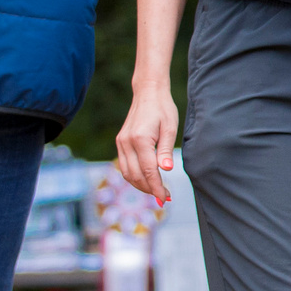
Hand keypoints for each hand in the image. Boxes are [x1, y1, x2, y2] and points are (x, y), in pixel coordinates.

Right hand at [116, 84, 180, 202]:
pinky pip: (125, 165)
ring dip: (141, 185)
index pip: (149, 171)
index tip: (166, 198)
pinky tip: (147, 179)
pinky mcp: (120, 142)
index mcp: (140, 139)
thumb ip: (167, 150)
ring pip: (127, 173)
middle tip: (165, 196)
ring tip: (157, 190)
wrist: (148, 93)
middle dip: (149, 189)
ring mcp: (121, 142)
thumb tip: (167, 169)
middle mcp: (126, 142)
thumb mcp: (170, 128)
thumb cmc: (163, 109)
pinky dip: (135, 176)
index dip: (157, 187)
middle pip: (136, 176)